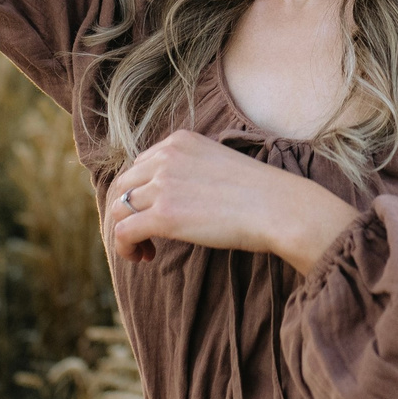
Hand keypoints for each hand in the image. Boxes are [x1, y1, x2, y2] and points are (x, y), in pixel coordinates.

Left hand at [103, 129, 362, 274]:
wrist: (280, 208)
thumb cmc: (261, 194)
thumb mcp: (218, 165)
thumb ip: (191, 170)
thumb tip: (176, 198)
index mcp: (179, 141)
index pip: (139, 166)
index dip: (139, 195)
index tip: (151, 215)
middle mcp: (166, 156)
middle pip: (122, 186)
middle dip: (125, 213)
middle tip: (143, 238)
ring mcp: (163, 184)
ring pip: (118, 208)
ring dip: (124, 232)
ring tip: (145, 251)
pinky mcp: (164, 214)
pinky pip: (123, 231)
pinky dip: (125, 247)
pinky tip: (144, 257)